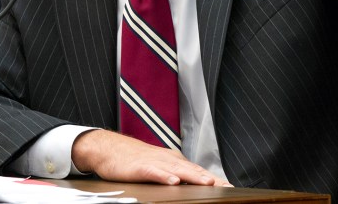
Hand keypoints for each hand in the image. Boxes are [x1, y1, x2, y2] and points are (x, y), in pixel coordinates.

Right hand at [71, 130, 228, 185]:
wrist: (108, 149)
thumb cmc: (132, 160)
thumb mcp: (157, 167)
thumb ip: (174, 174)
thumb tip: (190, 186)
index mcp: (173, 161)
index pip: (198, 171)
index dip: (214, 179)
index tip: (230, 188)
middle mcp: (168, 160)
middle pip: (193, 170)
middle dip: (210, 179)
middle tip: (226, 187)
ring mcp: (154, 162)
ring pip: (178, 170)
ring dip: (193, 176)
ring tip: (207, 183)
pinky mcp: (140, 167)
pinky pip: (155, 172)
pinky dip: (165, 176)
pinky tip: (174, 182)